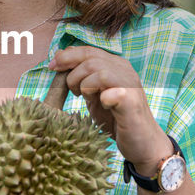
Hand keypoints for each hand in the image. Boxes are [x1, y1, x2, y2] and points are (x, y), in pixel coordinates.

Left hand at [50, 47, 171, 173]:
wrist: (143, 144)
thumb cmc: (117, 120)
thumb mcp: (95, 95)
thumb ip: (82, 78)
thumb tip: (60, 57)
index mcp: (115, 65)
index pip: (87, 51)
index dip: (66, 57)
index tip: (52, 68)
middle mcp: (124, 70)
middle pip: (90, 57)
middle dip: (72, 73)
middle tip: (71, 91)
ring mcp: (130, 84)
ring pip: (98, 71)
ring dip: (84, 85)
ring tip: (86, 99)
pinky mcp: (132, 102)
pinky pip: (112, 92)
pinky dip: (102, 98)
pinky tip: (103, 106)